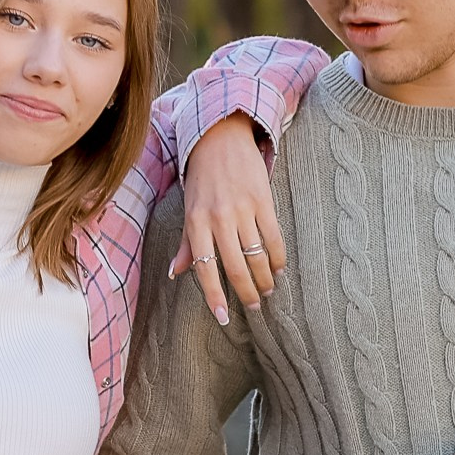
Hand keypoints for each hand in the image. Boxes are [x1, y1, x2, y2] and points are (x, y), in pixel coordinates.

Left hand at [171, 115, 283, 326]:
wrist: (220, 137)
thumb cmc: (201, 176)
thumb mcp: (188, 208)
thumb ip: (186, 243)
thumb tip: (175, 273)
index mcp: (196, 222)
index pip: (205, 268)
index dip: (214, 296)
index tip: (223, 317)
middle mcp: (218, 218)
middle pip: (235, 267)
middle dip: (246, 293)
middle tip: (254, 306)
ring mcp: (242, 208)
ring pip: (256, 256)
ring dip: (265, 279)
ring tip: (268, 289)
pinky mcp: (263, 199)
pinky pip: (274, 236)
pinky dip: (278, 257)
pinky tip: (279, 268)